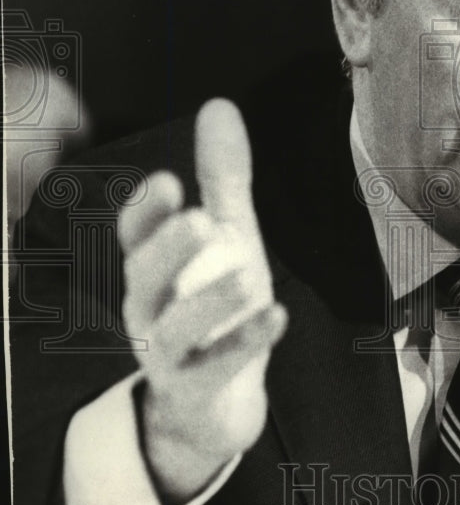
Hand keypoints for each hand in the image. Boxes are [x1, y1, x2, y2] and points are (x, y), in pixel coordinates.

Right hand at [119, 98, 286, 504]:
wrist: (219, 400)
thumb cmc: (218, 306)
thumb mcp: (227, 236)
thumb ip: (222, 178)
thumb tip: (219, 105)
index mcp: (154, 268)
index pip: (136, 235)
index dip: (146, 212)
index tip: (168, 182)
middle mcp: (150, 309)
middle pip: (144, 277)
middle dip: (168, 248)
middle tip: (200, 219)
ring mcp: (170, 355)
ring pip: (174, 329)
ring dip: (209, 301)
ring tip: (247, 274)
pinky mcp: (196, 390)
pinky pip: (215, 368)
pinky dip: (245, 343)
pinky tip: (277, 317)